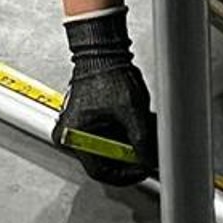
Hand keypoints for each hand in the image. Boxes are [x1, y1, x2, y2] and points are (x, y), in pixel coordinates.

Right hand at [55, 5, 156, 183]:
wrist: (102, 48)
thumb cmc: (106, 72)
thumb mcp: (131, 112)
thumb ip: (142, 142)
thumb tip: (150, 160)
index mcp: (74, 136)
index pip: (100, 172)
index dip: (126, 174)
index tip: (143, 169)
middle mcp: (72, 134)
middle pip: (105, 159)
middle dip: (131, 156)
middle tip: (148, 152)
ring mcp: (80, 125)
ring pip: (110, 147)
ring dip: (130, 144)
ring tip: (146, 134)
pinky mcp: (89, 116)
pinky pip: (109, 133)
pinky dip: (126, 132)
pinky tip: (139, 124)